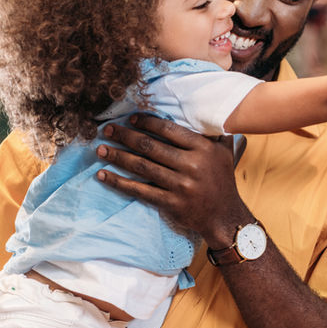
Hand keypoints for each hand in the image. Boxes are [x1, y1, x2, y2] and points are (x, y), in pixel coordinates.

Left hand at [95, 114, 251, 246]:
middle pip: (151, 147)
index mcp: (202, 149)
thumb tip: (211, 110)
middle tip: (107, 130)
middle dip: (125, 136)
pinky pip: (140, 190)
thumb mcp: (226, 152)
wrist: (224, 216)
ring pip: (142, 167)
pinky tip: (104, 175)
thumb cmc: (222, 180)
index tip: (131, 119)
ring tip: (101, 149)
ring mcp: (180, 185)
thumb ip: (217, 132)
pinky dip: (119, 182)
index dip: (147, 123)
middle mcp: (191, 165)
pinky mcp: (170, 203)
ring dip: (118, 156)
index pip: (169, 130)